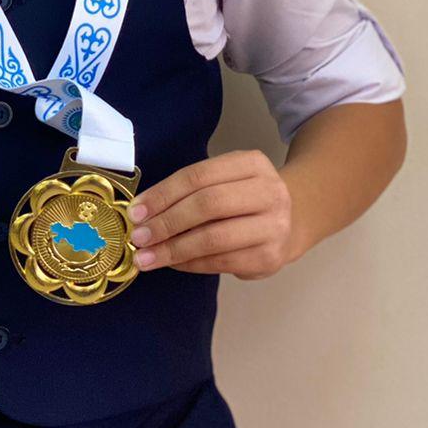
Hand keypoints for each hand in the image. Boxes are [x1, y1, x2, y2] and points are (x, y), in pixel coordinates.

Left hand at [126, 150, 298, 279]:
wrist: (292, 220)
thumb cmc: (244, 199)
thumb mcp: (224, 180)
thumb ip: (189, 191)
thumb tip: (142, 213)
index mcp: (251, 163)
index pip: (198, 176)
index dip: (163, 194)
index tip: (136, 212)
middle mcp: (268, 191)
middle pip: (207, 205)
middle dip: (166, 223)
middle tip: (138, 237)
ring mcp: (274, 226)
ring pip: (213, 238)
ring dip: (173, 250)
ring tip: (146, 257)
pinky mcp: (270, 257)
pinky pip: (220, 262)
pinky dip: (190, 264)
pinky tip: (172, 263)